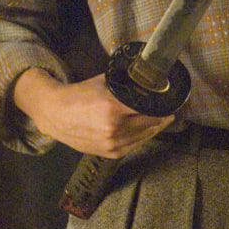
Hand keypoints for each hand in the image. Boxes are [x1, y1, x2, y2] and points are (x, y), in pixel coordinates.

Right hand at [13, 69, 173, 157]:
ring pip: (144, 136)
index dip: (164, 106)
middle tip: (170, 111)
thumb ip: (127, 82)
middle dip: (163, 117)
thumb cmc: (80, 94)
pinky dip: (143, 137)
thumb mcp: (105, 82)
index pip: (149, 109)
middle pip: (150, 123)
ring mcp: (111, 143)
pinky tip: (149, 130)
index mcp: (113, 108)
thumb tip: (150, 75)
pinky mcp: (109, 153)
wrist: (55, 114)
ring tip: (163, 120)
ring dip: (155, 128)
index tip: (173, 102)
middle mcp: (114, 128)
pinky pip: (134, 145)